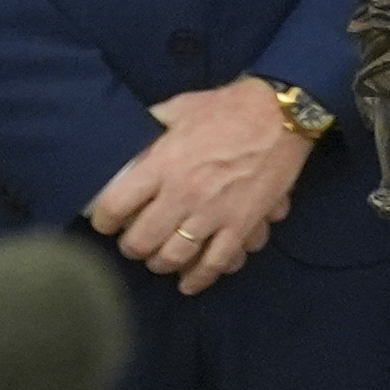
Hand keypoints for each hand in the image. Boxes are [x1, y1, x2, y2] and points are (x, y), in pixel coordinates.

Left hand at [85, 85, 312, 294]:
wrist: (285, 112)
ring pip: (174, 258)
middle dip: (133, 247)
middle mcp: (183, 194)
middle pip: (141, 242)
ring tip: (162, 258)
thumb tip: (131, 134)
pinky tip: (190, 282)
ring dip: (162, 263)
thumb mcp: (182, 107)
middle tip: (137, 242)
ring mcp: (214, 213)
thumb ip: (152, 125)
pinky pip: (217, 262)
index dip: (104, 219)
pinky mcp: (243, 223)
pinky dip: (200, 278)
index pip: (114, 207)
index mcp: (163, 164)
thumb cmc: (229, 107)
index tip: (108, 221)